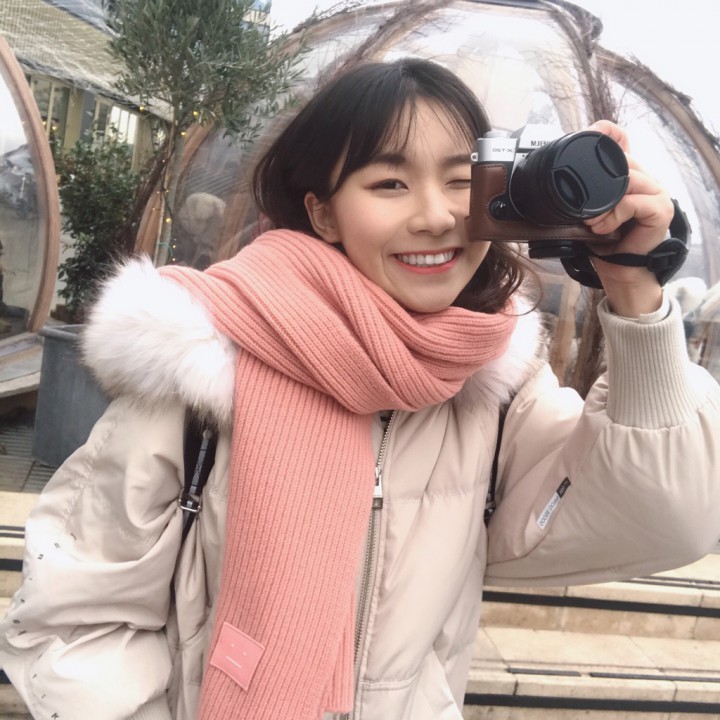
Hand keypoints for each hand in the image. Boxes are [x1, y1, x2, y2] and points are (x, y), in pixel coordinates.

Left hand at [582, 120, 673, 316]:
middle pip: (623, 161)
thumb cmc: (602, 241)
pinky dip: (613, 215)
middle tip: (583, 209)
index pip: (622, 141)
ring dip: (603, 204)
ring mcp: (657, 193)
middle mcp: (646, 178)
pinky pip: (633, 202)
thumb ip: (583, 192)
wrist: (617, 269)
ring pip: (627, 181)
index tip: (590, 135)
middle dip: (598, 182)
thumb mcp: (588, 210)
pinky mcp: (661, 210)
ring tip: (591, 223)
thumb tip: (554, 177)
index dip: (608, 134)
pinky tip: (602, 228)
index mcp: (629, 174)